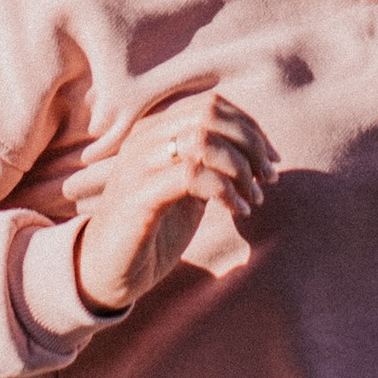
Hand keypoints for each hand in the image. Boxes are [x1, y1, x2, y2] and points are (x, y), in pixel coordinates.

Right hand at [70, 89, 279, 313]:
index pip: (211, 105)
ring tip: (254, 197)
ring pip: (202, 140)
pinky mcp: (138, 197)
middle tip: (268, 178)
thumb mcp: (188, 190)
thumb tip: (255, 150)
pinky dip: (225, 191)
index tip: (272, 160)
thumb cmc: (152, 230)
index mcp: (155, 131)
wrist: (105, 272)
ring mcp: (138, 166)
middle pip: (210, 115)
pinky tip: (238, 211)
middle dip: (250, 143)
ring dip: (240, 168)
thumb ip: (211, 164)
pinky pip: (191, 175)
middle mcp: (144, 140)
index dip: (250, 127)